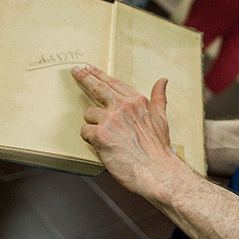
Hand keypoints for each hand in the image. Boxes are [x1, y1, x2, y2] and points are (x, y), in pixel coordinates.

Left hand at [71, 64, 180, 197]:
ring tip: (105, 137)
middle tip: (75, 71)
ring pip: (89, 114)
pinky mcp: (100, 135)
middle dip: (84, 77)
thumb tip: (163, 81)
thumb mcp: (161, 118)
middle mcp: (123, 106)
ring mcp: (110, 120)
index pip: (113, 83)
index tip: (89, 68)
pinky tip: (100, 144)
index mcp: (136, 101)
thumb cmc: (159, 149)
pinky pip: (85, 131)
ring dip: (93, 124)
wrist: (156, 170)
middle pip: (97, 87)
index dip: (99, 74)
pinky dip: (89, 138)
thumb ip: (159, 98)